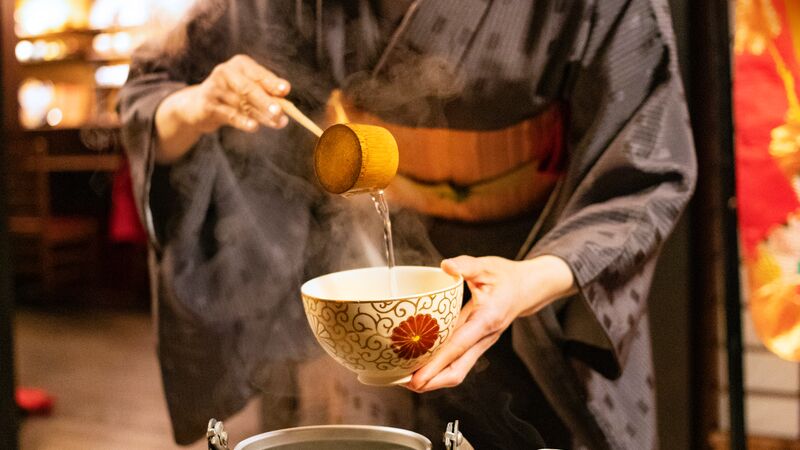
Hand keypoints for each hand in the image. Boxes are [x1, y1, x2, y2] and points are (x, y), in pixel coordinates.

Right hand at [155, 54, 290, 162]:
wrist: (198, 107)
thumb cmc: (232, 96)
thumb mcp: (249, 91)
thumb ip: (266, 92)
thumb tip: (284, 93)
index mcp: (240, 64)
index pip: (258, 74)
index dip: (272, 82)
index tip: (285, 90)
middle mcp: (225, 72)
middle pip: (249, 88)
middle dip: (266, 101)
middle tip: (280, 112)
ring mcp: (214, 87)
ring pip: (243, 104)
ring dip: (262, 116)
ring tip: (278, 123)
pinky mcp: (207, 104)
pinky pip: (230, 114)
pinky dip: (243, 121)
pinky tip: (254, 127)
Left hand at [405, 254, 574, 392]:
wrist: (527, 289)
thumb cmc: (506, 277)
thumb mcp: (487, 266)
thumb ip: (466, 265)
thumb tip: (446, 266)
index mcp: (487, 319)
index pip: (459, 346)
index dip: (437, 364)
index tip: (418, 378)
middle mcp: (484, 337)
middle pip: (457, 370)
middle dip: (432, 381)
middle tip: (404, 383)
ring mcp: (481, 343)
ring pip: (457, 370)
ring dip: (434, 378)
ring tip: (406, 378)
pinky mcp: (476, 343)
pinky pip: (457, 361)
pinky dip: (439, 367)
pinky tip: (420, 364)